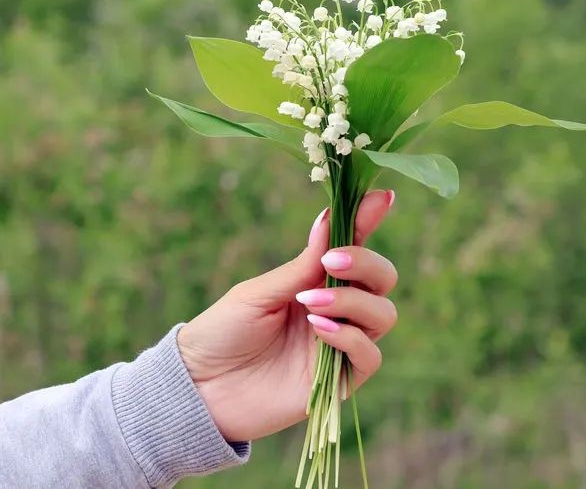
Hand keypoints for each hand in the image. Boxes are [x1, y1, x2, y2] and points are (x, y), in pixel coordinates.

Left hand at [177, 190, 398, 441]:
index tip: (381, 197)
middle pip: (382, 278)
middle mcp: (337, 309)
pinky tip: (318, 330)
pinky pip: (370, 356)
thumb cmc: (223, 333)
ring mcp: (341, 344)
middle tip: (330, 263)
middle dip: (365, 263)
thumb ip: (299, 266)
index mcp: (316, 280)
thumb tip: (328, 219)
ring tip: (309, 304)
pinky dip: (351, 338)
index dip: (369, 219)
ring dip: (353, 302)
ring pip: (384, 314)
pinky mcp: (341, 380)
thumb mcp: (258, 293)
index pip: (354, 245)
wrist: (201, 388)